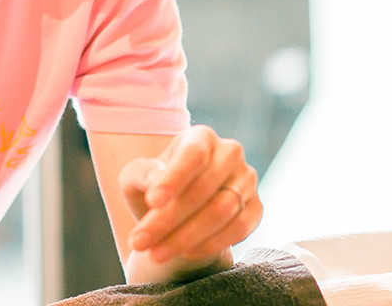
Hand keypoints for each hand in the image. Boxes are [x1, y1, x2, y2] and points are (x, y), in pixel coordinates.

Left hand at [119, 125, 262, 266]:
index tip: (152, 202)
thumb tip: (156, 183)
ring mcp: (246, 180)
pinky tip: (186, 253)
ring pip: (223, 210)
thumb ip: (142, 175)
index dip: (174, 178)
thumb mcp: (136, 178)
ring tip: (156, 253)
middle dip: (169, 219)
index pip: (193, 154)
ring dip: (187, 236)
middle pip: (205, 187)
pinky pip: (239, 228)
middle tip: (140, 242)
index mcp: (200, 138)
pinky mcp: (256, 208)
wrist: (179, 213)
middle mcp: (229, 154)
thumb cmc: (155, 189)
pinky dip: (212, 244)